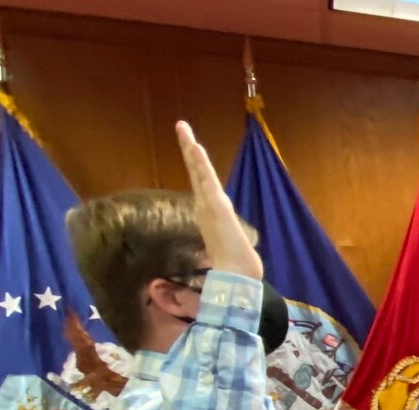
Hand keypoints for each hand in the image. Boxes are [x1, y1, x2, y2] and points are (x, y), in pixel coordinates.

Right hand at [175, 121, 262, 279]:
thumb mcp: (229, 247)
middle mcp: (206, 206)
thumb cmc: (235, 265)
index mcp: (210, 212)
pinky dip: (200, 164)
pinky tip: (195, 147)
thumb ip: (221, 243)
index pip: (202, 183)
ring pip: (199, 172)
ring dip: (191, 149)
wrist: (237, 274)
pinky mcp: (214, 206)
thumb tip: (219, 251)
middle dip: (189, 149)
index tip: (192, 148)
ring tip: (184, 129)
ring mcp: (209, 205)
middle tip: (181, 126)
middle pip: (197, 172)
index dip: (196, 166)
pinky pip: (206, 180)